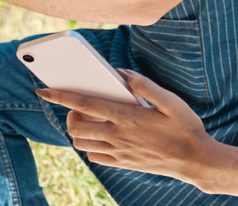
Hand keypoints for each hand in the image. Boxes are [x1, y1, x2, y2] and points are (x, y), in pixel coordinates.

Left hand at [37, 71, 217, 180]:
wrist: (195, 160)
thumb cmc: (185, 127)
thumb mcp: (170, 100)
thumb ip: (144, 85)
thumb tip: (121, 73)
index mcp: (126, 116)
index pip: (83, 103)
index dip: (59, 95)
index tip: (42, 89)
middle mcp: (117, 135)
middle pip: (74, 126)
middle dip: (68, 113)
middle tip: (80, 104)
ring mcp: (118, 152)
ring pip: (81, 143)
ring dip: (78, 130)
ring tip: (90, 119)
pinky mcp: (123, 163)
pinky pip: (95, 156)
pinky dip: (91, 145)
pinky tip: (104, 136)